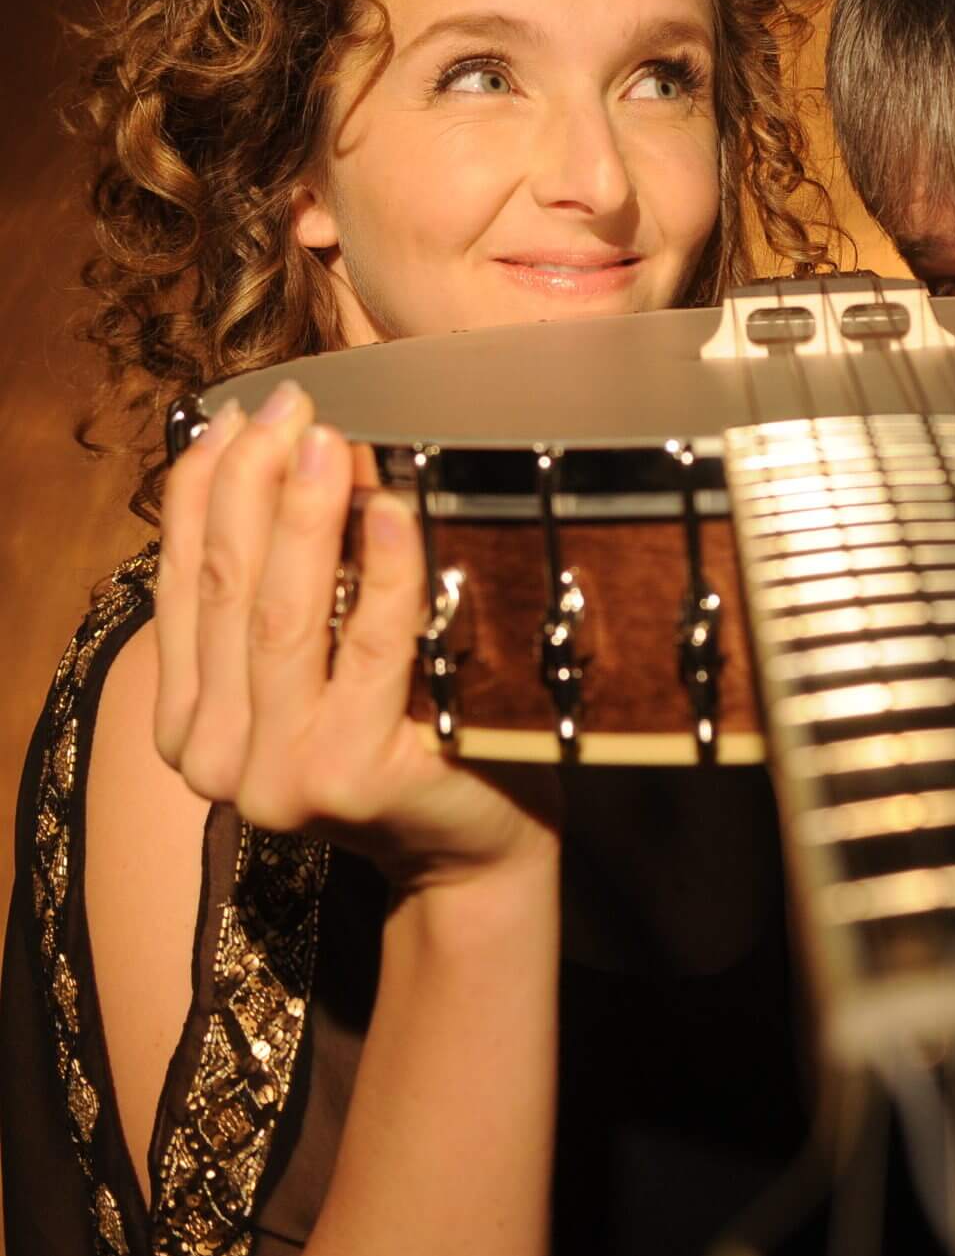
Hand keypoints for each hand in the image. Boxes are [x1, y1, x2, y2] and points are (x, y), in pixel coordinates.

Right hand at [154, 381, 557, 891]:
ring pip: (285, 616)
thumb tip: (276, 456)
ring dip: (307, 517)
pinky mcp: (351, 776)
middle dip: (254, 484)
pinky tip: (396, 508)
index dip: (204, 492)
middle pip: (228, 588)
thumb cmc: (402, 737)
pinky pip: (374, 651)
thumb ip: (282, 593)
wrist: (471, 849)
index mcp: (187, 721)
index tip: (237, 417)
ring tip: (331, 441)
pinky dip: (385, 575)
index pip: (183, 582)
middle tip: (292, 407)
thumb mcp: (320, 667)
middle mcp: (213, 756)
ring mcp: (278, 774)